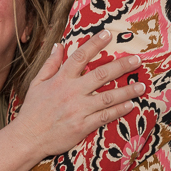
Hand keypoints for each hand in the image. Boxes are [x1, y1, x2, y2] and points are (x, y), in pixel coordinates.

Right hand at [14, 30, 144, 157]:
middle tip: (137, 60)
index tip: (108, 34)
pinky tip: (131, 105)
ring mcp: (79, 109)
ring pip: (108, 97)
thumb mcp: (37, 83)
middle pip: (101, 74)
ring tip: (142, 86)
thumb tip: (58, 45)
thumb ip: (50, 64)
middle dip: (121, 66)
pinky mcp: (83, 125)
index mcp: (60, 80)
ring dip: (127, 90)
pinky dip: (120, 110)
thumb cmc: (32, 110)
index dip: (94, 44)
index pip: (79, 57)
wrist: (28, 136)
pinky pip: (106, 116)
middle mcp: (71, 92)